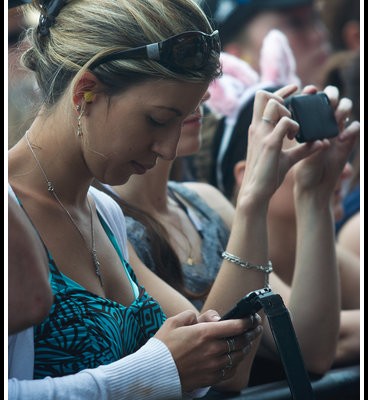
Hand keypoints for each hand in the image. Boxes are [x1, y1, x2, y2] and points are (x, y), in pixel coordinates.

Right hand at [154, 310, 261, 391]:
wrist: (154, 373)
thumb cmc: (163, 346)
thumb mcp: (174, 322)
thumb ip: (193, 315)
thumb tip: (210, 317)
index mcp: (205, 333)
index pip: (235, 326)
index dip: (247, 321)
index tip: (252, 317)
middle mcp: (213, 350)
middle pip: (241, 341)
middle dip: (251, 332)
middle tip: (255, 327)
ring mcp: (213, 366)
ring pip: (238, 356)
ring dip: (245, 347)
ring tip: (247, 341)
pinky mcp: (211, 378)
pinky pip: (230, 370)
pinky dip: (236, 362)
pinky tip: (235, 357)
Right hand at [238, 84, 324, 205]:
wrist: (256, 191)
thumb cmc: (268, 175)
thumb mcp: (287, 158)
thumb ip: (302, 149)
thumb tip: (320, 143)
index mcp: (257, 130)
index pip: (264, 100)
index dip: (281, 90)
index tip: (295, 88)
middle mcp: (257, 128)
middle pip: (263, 95)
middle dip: (282, 96)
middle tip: (294, 111)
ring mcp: (262, 135)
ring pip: (274, 105)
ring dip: (289, 112)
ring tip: (294, 130)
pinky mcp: (270, 144)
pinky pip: (286, 123)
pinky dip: (296, 126)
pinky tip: (296, 137)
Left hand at [293, 85, 359, 196]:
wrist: (313, 188)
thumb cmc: (302, 169)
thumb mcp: (297, 150)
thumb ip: (298, 136)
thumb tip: (290, 119)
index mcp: (311, 123)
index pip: (313, 100)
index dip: (313, 92)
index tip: (308, 89)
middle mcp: (325, 124)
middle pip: (332, 98)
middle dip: (331, 94)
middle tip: (327, 100)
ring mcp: (338, 131)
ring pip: (346, 108)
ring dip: (342, 109)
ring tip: (336, 117)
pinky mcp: (348, 142)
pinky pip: (356, 128)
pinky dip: (352, 128)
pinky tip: (342, 137)